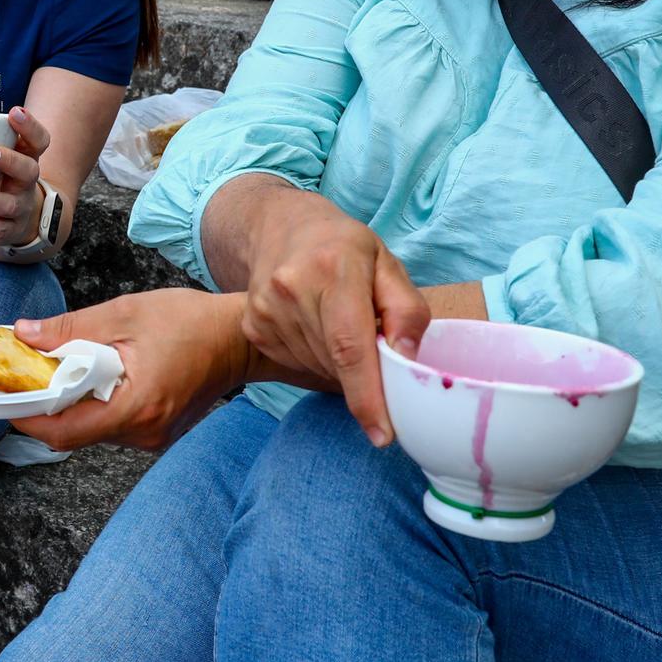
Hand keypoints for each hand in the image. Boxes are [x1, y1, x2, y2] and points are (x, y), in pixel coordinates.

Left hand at [0, 106, 48, 245]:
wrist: (20, 221)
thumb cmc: (2, 181)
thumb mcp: (2, 161)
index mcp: (26, 159)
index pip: (39, 141)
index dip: (30, 127)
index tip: (14, 112)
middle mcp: (27, 182)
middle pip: (28, 170)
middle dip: (9, 160)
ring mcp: (21, 207)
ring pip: (9, 203)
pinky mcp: (10, 230)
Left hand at [11, 289, 318, 451]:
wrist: (240, 339)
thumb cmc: (191, 322)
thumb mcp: (125, 313)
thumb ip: (71, 328)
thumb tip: (24, 335)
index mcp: (135, 406)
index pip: (64, 432)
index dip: (27, 416)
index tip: (5, 394)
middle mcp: (143, 432)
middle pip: (74, 432)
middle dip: (47, 402)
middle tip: (29, 369)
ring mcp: (151, 437)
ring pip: (91, 428)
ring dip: (72, 400)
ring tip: (68, 364)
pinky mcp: (155, 432)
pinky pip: (110, 423)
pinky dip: (94, 401)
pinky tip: (97, 373)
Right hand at [240, 193, 428, 447]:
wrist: (279, 226)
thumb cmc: (343, 246)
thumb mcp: (387, 263)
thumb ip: (406, 311)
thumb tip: (407, 359)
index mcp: (333, 269)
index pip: (350, 346)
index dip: (367, 396)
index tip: (383, 435)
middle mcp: (291, 289)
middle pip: (337, 364)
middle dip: (364, 372)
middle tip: (372, 340)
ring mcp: (265, 310)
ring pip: (317, 368)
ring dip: (339, 365)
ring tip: (340, 324)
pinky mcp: (254, 327)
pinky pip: (296, 363)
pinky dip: (316, 358)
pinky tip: (317, 327)